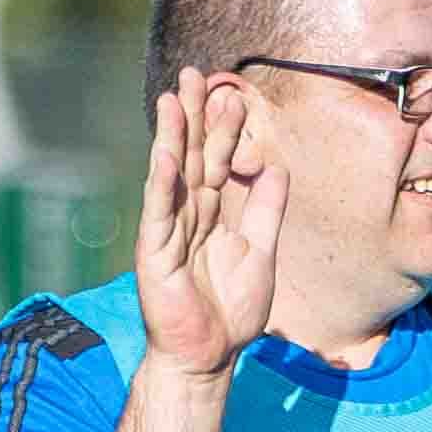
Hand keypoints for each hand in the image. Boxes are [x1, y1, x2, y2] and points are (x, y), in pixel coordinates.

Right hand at [130, 72, 287, 379]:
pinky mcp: (155, 256)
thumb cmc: (231, 312)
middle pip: (191, 157)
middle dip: (193, 117)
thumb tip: (276, 167)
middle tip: (194, 75)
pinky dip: (162, 186)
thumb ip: (266, 211)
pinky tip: (165, 157)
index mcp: (212, 215)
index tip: (231, 95)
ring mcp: (168, 234)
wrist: (209, 356)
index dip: (224, 129)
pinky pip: (159, 215)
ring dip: (172, 138)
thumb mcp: (261, 253)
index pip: (217, 162)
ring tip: (173, 100)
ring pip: (172, 177)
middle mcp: (187, 217)